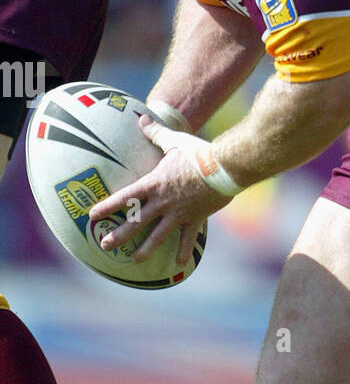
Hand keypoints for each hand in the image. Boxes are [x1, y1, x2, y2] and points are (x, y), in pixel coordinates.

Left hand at [88, 115, 230, 265]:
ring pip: (157, 236)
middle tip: (105, 245)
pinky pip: (186, 239)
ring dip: (145, 250)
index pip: (125, 197)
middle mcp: (162, 202)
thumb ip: (156, 132)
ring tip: (134, 260)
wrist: (224, 168)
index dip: (107, 207)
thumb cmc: (199, 152)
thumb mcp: (175, 140)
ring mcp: (178, 213)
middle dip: (119, 235)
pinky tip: (177, 265)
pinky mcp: (195, 219)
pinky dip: (182, 252)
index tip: (92, 216)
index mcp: (154, 183)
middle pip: (136, 221)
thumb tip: (142, 118)